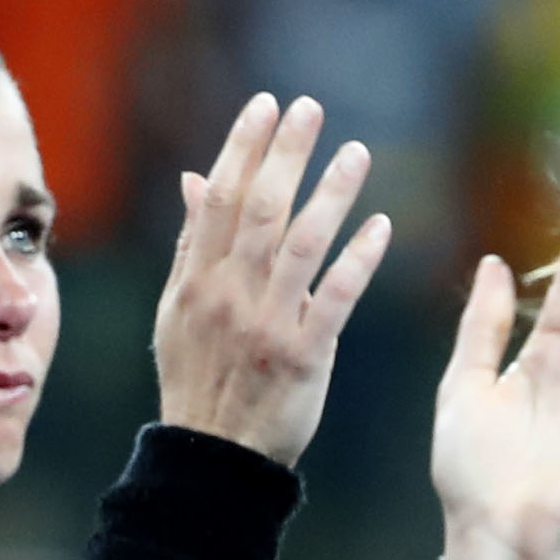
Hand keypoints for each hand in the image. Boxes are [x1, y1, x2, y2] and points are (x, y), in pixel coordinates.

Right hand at [151, 95, 387, 462]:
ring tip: (357, 152)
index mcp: (197, 280)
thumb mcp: (178, 311)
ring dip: (331, 195)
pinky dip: (358, 260)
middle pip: (260, 210)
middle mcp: (229, 295)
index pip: (220, 199)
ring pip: (302, 245)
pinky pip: (335, 298)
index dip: (243, 148)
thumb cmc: (198, 379)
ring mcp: (267, 324)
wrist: (214, 455)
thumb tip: (195, 179)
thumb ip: (191, 244)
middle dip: (286, 154)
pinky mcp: (305, 354)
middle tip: (311, 108)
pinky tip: (382, 226)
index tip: (266, 105)